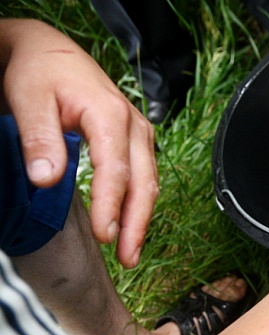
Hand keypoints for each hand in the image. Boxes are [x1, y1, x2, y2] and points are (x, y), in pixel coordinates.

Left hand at [0, 19, 156, 267]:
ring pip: (149, 182)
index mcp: (110, 115)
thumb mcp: (28, 99)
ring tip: (130, 252)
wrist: (50, 52)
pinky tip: (129, 225)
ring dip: (141, 219)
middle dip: (137, 224)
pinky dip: (139, 203)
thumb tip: (47, 181)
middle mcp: (133, 125)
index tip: (103, 237)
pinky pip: (145, 176)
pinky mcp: (136, 140)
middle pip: (144, 182)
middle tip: (127, 258)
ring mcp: (140, 133)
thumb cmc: (39, 72)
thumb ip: (39, 140)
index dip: (111, 207)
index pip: (116, 171)